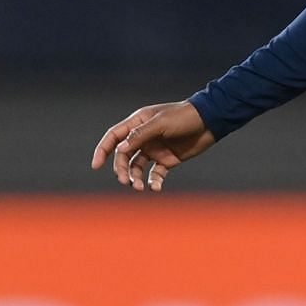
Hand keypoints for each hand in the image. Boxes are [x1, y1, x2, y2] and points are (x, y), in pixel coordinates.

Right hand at [90, 101, 216, 190]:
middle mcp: (143, 137)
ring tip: (139, 188)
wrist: (210, 122)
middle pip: (123, 156)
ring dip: (135, 178)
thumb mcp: (161, 124)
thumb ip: (140, 136)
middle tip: (125, 181)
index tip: (96, 165)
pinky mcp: (167, 160)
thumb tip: (119, 150)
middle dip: (121, 170)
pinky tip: (155, 188)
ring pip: (137, 167)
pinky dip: (153, 182)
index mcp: (137, 123)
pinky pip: (155, 174)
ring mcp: (154, 149)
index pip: (113, 137)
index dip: (102, 150)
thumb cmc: (184, 117)